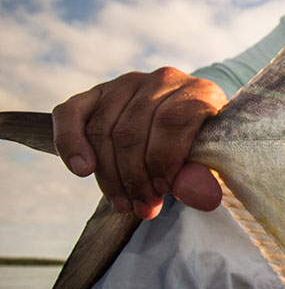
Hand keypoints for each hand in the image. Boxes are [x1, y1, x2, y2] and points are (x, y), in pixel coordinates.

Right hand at [52, 67, 226, 218]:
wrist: (187, 129)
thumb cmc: (201, 149)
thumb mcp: (211, 165)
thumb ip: (205, 178)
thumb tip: (204, 199)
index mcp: (199, 92)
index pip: (173, 121)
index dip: (163, 161)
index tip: (163, 192)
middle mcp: (163, 80)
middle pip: (132, 131)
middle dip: (134, 178)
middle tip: (143, 207)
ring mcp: (127, 83)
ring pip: (102, 130)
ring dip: (109, 175)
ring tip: (124, 204)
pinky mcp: (96, 93)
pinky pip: (70, 114)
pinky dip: (70, 143)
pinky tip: (82, 170)